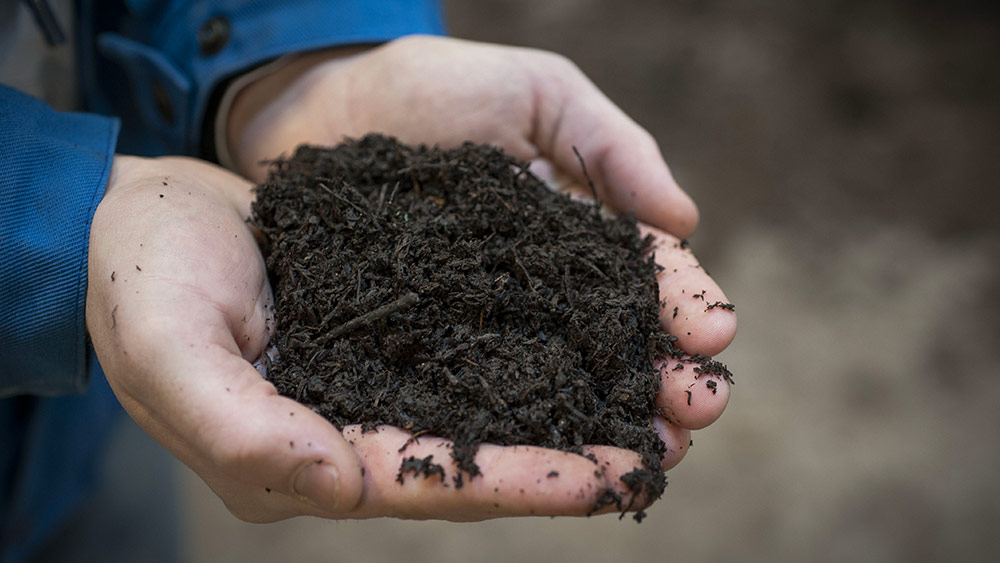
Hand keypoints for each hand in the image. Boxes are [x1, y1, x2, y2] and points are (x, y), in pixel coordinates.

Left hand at [226, 33, 736, 440]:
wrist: (323, 104)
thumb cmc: (436, 86)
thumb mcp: (537, 95)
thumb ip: (610, 147)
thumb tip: (685, 219)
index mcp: (576, 228)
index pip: (639, 271)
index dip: (679, 301)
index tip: (714, 334)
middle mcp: (538, 287)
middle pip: (610, 340)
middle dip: (660, 376)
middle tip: (700, 412)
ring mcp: (483, 322)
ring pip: (557, 380)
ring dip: (609, 420)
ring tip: (654, 455)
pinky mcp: (424, 347)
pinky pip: (476, 390)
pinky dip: (521, 426)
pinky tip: (559, 459)